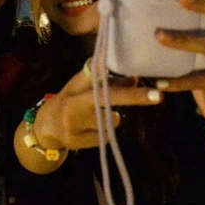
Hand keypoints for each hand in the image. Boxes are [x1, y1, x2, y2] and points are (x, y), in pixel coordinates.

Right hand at [31, 62, 163, 151]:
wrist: (45, 127)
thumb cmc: (71, 102)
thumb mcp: (85, 88)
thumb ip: (108, 83)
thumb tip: (135, 79)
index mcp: (77, 84)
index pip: (95, 70)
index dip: (110, 65)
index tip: (131, 63)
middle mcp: (73, 101)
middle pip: (107, 97)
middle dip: (134, 97)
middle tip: (158, 96)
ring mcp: (73, 122)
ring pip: (110, 120)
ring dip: (112, 119)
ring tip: (95, 118)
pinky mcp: (75, 141)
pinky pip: (105, 137)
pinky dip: (104, 134)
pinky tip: (90, 131)